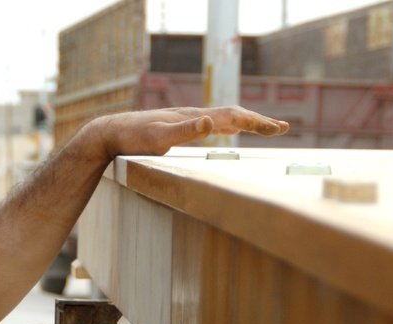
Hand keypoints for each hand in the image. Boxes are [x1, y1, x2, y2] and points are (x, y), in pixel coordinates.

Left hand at [86, 106, 288, 163]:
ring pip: (223, 118)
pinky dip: (228, 126)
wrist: (110, 132)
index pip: (233, 117)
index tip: (280, 128)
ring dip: (246, 122)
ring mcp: (185, 120)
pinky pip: (210, 125)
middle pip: (233, 115)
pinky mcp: (177, 126)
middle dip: (258, 121)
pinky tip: (228, 131)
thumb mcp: (158, 138)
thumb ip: (184, 131)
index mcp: (194, 118)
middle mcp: (192, 116)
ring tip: (264, 127)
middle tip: (282, 128)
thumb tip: (210, 122)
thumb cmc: (132, 138)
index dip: (257, 122)